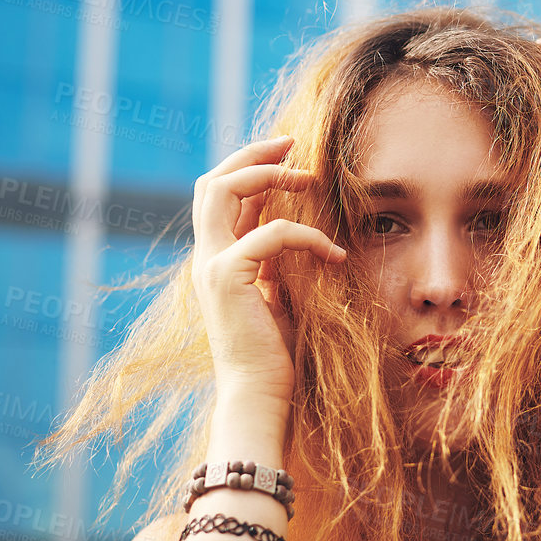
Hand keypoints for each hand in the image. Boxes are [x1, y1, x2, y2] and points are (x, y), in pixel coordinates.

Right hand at [191, 135, 347, 408]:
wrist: (258, 396)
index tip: (287, 156)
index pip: (220, 197)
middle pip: (213, 182)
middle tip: (292, 144)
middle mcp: (206, 258)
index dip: (249, 169)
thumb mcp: (276, 296)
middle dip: (253, 155)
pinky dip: (307, 235)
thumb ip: (276, 263)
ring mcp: (212, 265)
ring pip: (227, 190)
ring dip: (270, 175)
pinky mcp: (229, 277)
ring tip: (310, 176)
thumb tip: (293, 230)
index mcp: (215, 261)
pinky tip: (334, 254)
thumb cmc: (274, 356)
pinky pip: (273, 233)